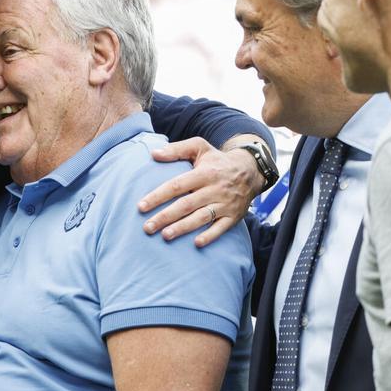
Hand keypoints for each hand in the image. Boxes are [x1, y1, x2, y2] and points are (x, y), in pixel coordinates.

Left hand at [137, 136, 260, 246]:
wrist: (250, 170)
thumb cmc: (217, 161)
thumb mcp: (199, 147)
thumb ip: (176, 150)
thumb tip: (153, 153)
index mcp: (204, 172)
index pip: (177, 185)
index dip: (158, 196)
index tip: (141, 206)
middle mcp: (215, 188)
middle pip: (186, 204)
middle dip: (165, 217)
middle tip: (147, 228)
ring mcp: (225, 203)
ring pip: (202, 217)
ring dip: (183, 227)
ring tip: (165, 236)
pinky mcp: (234, 216)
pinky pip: (221, 228)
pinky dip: (210, 236)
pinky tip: (196, 243)